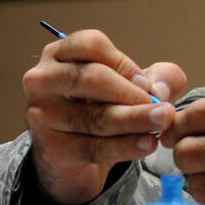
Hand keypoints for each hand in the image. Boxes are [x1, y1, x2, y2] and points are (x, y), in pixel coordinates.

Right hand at [23, 29, 187, 204]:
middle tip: (163, 107)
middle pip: (91, 79)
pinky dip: (124, 146)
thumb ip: (155, 78)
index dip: (124, 63)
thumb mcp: (127, 88)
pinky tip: (146, 144)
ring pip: (94, 116)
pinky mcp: (51, 148)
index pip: (91, 46)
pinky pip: (93, 147)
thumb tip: (161, 89)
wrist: (69, 159)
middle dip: (132, 93)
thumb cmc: (97, 111)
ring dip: (135, 120)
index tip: (148, 84)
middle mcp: (42, 80)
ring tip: (162, 122)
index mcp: (59, 55)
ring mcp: (41, 115)